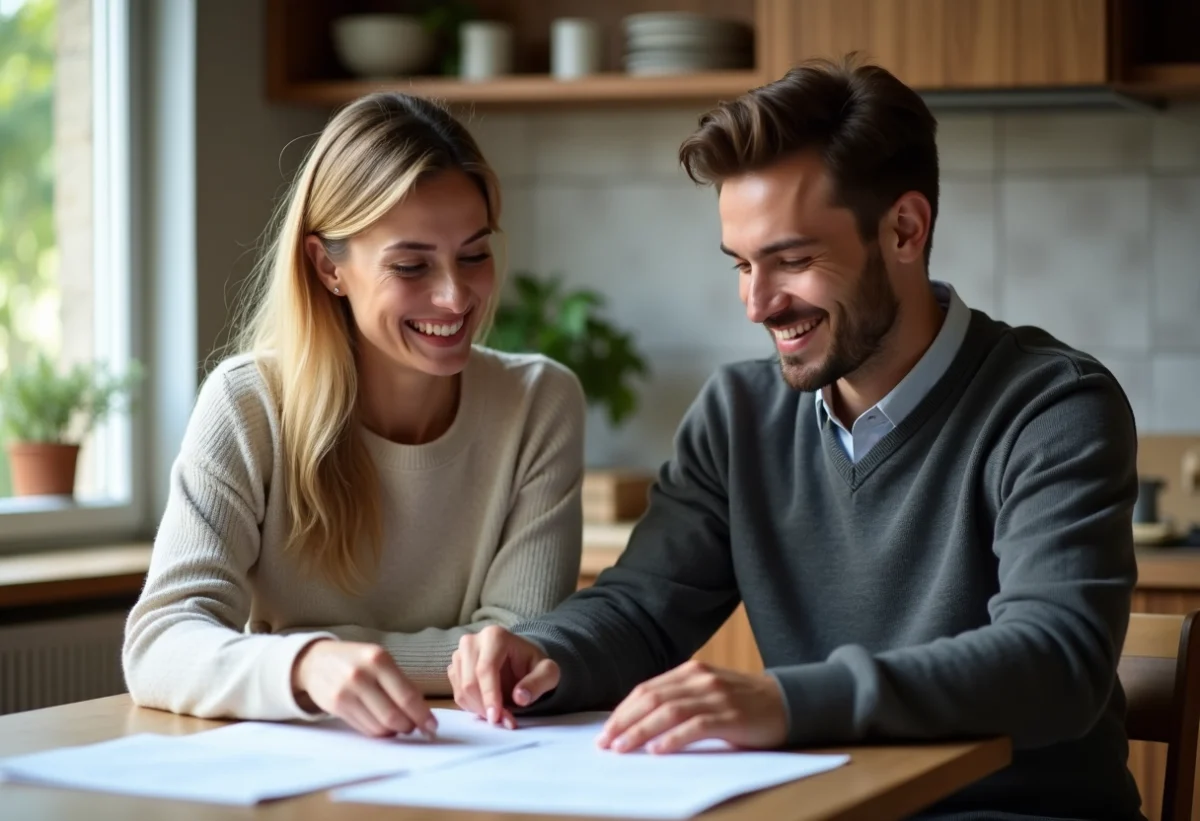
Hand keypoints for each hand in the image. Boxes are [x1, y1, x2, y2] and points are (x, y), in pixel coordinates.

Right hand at [291, 639, 436, 738]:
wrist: (316, 661)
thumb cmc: (356, 661)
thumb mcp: (379, 660)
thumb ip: (400, 683)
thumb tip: (422, 713)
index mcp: (379, 659)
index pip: (407, 696)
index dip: (422, 715)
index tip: (432, 726)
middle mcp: (362, 675)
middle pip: (393, 715)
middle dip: (409, 727)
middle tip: (414, 728)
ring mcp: (346, 692)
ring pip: (379, 727)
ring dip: (393, 732)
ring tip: (397, 726)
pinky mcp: (336, 706)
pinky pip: (364, 729)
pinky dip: (378, 732)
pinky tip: (380, 724)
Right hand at [449, 625, 559, 728]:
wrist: (520, 661)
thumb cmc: (533, 665)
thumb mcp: (547, 672)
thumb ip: (538, 683)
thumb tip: (520, 698)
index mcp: (494, 636)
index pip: (486, 669)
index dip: (490, 696)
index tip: (496, 718)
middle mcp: (472, 642)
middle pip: (470, 682)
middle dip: (485, 707)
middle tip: (503, 722)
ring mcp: (460, 655)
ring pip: (461, 690)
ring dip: (479, 709)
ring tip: (500, 715)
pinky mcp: (454, 669)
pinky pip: (457, 694)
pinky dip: (472, 707)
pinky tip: (489, 707)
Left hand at [597, 660, 787, 753]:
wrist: (787, 701)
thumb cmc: (742, 703)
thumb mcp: (707, 692)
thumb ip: (679, 699)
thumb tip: (639, 723)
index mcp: (690, 671)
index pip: (646, 689)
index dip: (623, 710)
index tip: (606, 731)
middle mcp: (700, 679)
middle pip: (652, 699)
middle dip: (624, 722)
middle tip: (606, 743)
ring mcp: (716, 696)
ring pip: (668, 712)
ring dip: (641, 731)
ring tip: (623, 748)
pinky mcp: (731, 716)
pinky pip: (695, 726)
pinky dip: (673, 738)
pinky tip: (658, 750)